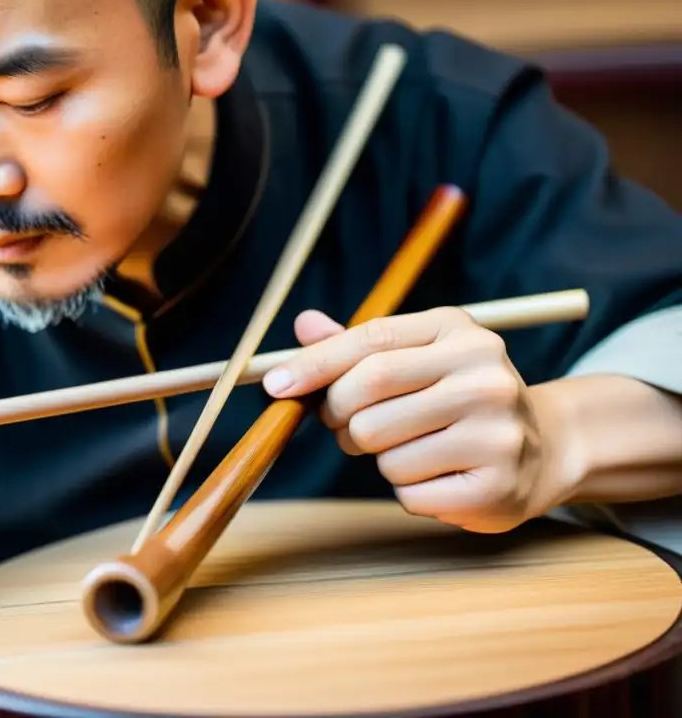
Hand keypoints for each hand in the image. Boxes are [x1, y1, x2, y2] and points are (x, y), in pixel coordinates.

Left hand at [262, 308, 567, 533]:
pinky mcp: (496, 483)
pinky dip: (409, 491)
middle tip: (350, 427)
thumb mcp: (418, 357)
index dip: (315, 365)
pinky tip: (440, 476)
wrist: (544, 448)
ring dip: (380, 458)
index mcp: (458, 330)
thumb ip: (359, 345)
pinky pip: (408, 494)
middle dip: (340, 418)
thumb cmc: (458, 399)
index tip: (274, 385)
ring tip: (414, 449)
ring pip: (382, 452)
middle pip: (366, 397)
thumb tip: (302, 325)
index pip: (370, 343)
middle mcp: (483, 374)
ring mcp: (495, 430)